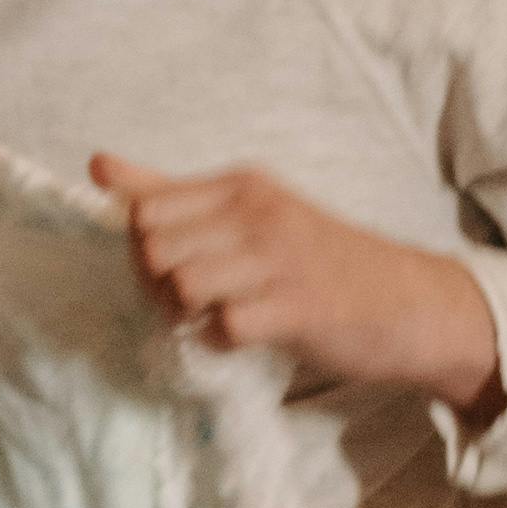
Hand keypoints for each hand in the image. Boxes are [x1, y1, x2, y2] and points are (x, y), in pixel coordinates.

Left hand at [93, 153, 502, 422]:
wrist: (410, 303)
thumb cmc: (317, 259)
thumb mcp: (248, 212)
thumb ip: (170, 192)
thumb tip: (96, 165)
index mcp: (241, 185)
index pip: (143, 211)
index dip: (141, 251)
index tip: (172, 269)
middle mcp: (257, 212)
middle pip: (151, 251)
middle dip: (156, 287)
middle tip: (192, 304)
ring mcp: (279, 259)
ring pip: (179, 286)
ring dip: (185, 316)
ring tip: (216, 318)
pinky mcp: (299, 308)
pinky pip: (222, 328)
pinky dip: (220, 342)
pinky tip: (243, 336)